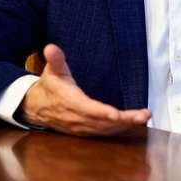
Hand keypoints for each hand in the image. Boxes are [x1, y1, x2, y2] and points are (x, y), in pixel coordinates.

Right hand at [19, 44, 150, 135]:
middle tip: (143, 115)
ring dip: (125, 125)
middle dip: (124, 120)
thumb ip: (55, 59)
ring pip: (105, 129)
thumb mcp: (52, 70)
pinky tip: (132, 124)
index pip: (89, 110)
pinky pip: (103, 133)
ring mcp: (81, 127)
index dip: (103, 113)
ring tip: (143, 117)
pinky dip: (118, 129)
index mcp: (71, 103)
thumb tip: (51, 47)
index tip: (117, 114)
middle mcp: (77, 118)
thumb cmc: (49, 86)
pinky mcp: (85, 131)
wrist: (36, 107)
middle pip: (103, 122)